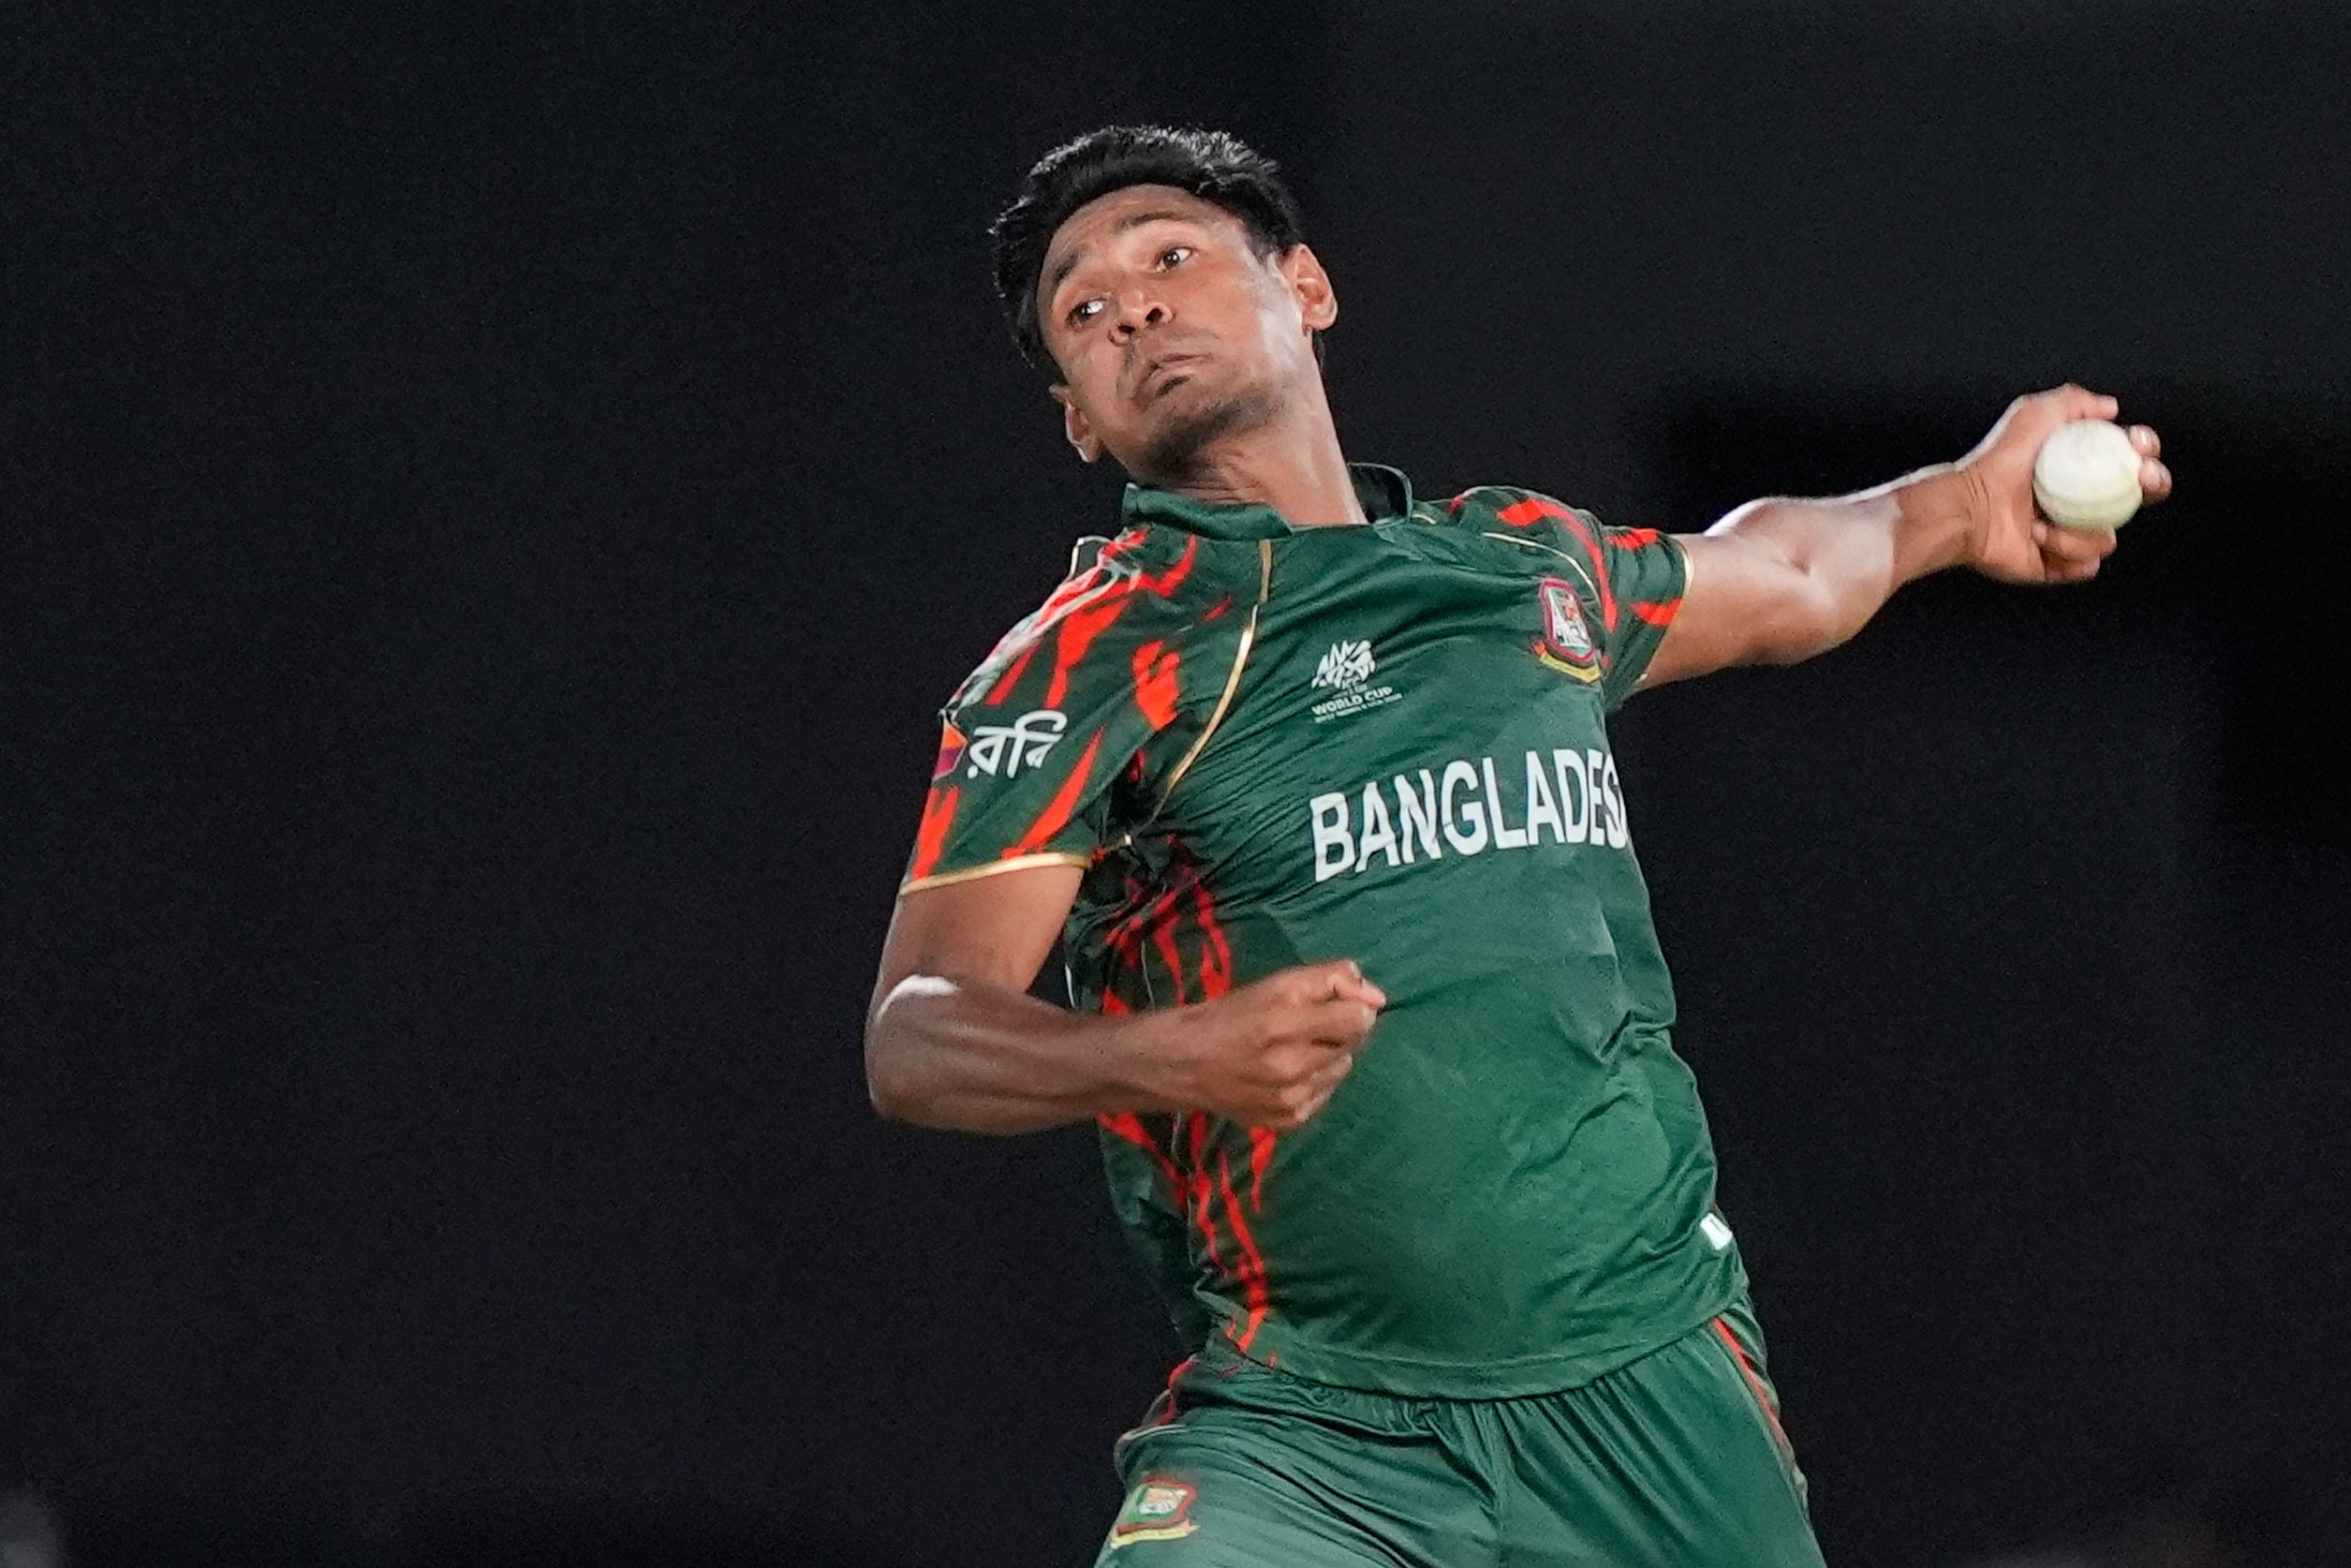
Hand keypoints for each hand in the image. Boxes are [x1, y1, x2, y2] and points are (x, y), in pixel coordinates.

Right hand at [1147, 960, 1385, 1129]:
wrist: (1185, 1063)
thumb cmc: (1233, 1014)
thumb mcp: (1278, 982)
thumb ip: (1332, 979)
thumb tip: (1378, 997)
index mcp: (1286, 1024)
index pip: (1358, 1020)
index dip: (1353, 1009)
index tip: (1334, 1006)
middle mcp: (1291, 1067)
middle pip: (1352, 1045)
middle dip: (1337, 1031)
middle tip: (1306, 1026)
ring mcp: (1291, 1100)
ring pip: (1341, 1071)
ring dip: (1328, 1057)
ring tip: (1294, 1050)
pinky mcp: (1288, 1121)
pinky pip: (1324, 1095)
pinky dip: (1314, 1082)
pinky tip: (1287, 1074)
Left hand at [1953, 385, 2171, 584]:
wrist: (1970, 505)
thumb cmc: (1998, 460)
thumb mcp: (2034, 414)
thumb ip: (2073, 402)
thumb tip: (2111, 408)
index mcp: (2082, 469)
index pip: (2132, 460)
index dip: (2146, 453)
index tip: (2138, 447)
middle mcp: (2081, 503)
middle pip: (2141, 498)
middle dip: (2154, 484)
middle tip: (2139, 480)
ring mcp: (2070, 535)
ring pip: (2109, 538)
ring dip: (2081, 529)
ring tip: (2041, 519)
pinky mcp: (2057, 565)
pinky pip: (2087, 566)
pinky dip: (2067, 553)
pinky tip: (2039, 539)